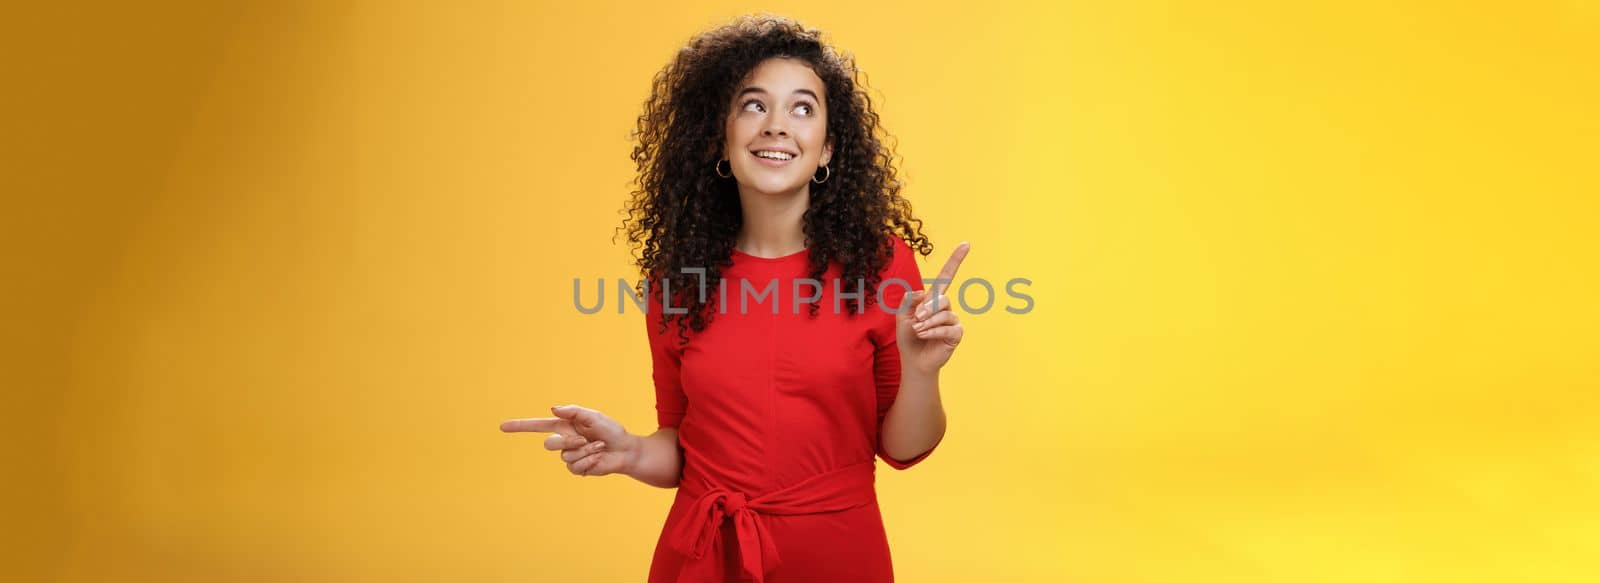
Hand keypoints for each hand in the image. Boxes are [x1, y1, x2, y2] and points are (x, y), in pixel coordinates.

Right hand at [500, 404, 636, 476]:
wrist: (625, 449)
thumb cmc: (611, 430)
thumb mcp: (593, 416)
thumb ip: (573, 411)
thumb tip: (552, 409)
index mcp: (564, 426)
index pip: (537, 426)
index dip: (519, 426)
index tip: (502, 426)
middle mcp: (564, 440)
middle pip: (549, 444)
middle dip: (568, 441)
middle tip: (586, 439)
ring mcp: (569, 456)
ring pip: (565, 456)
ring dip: (585, 450)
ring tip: (599, 446)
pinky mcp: (577, 468)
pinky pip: (575, 467)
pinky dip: (589, 460)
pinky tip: (599, 457)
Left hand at [898, 241, 969, 374]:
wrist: (912, 359)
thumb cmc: (908, 336)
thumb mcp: (901, 315)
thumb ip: (908, 300)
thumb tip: (924, 294)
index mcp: (933, 299)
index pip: (946, 276)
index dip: (955, 260)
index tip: (966, 243)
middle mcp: (946, 307)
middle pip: (942, 298)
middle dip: (926, 309)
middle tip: (916, 320)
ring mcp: (953, 320)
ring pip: (944, 313)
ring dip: (927, 323)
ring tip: (918, 331)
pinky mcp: (957, 334)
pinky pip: (948, 327)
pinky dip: (933, 332)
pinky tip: (925, 336)